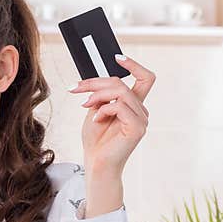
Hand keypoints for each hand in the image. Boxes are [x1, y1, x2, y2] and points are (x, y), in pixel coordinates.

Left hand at [67, 54, 153, 175]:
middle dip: (96, 82)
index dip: (133, 65)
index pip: (144, 78)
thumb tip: (96, 79)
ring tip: (84, 105)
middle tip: (77, 88)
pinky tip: (95, 119)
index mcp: (133, 105)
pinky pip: (120, 107)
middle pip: (122, 83)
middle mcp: (141, 111)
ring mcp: (141, 120)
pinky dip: (104, 110)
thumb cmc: (95, 141)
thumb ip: (100, 95)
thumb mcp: (95, 111)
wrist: (96, 164)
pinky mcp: (137, 128)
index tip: (116, 57)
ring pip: (120, 92)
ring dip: (98, 95)